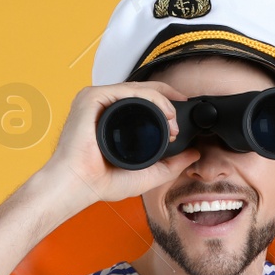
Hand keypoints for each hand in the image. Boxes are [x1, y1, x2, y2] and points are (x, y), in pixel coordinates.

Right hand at [34, 81, 200, 208]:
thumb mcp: (148, 173)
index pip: (144, 103)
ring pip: (138, 89)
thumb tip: (195, 153)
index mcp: (113, 119)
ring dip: (162, 101)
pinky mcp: (92, 97)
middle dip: (168, 102)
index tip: (181, 119)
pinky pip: (127, 89)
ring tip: (173, 121)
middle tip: (180, 123)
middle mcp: (105, 106)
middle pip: (143, 92)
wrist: (79, 185)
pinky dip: (150, 98)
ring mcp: (97, 100)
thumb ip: (172, 164)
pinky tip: (163, 112)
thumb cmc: (102, 181)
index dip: (166, 106)